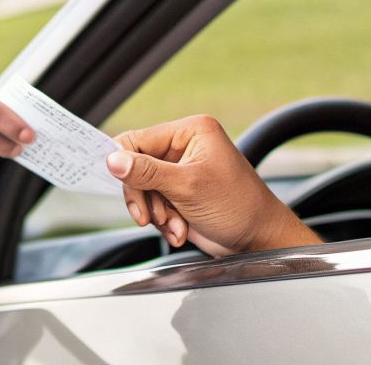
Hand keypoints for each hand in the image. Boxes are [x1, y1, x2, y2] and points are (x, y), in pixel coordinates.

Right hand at [107, 115, 319, 256]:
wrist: (258, 239)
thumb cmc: (238, 206)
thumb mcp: (188, 187)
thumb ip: (147, 172)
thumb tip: (112, 159)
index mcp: (190, 131)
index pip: (138, 139)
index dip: (125, 163)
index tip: (121, 184)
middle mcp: (185, 147)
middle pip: (137, 166)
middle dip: (144, 197)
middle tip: (148, 217)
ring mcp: (182, 171)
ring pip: (143, 189)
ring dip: (155, 213)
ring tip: (175, 226)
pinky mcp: (181, 193)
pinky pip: (154, 204)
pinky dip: (163, 220)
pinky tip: (179, 229)